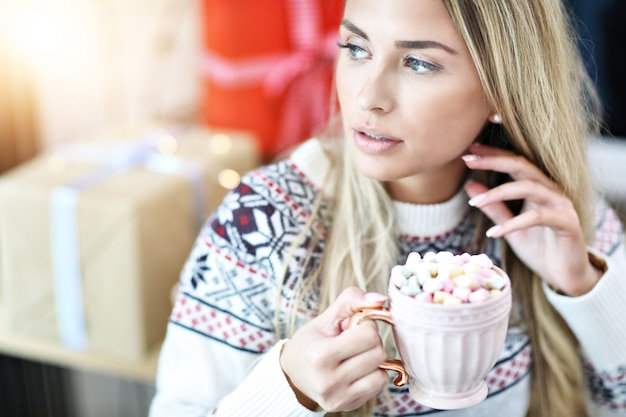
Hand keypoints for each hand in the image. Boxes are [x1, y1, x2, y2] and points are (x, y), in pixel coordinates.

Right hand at [279, 287, 388, 411]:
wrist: (293, 375)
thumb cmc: (310, 342)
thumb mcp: (325, 318)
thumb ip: (352, 300)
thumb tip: (381, 300)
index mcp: (321, 355)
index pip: (368, 335)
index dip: (365, 324)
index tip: (352, 326)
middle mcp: (329, 381)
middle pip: (378, 353)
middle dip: (371, 341)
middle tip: (353, 341)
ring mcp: (339, 397)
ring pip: (381, 372)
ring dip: (373, 360)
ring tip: (355, 356)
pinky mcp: (347, 406)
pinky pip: (378, 386)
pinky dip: (373, 374)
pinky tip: (357, 370)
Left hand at [462, 143, 600, 295]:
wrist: (565, 276)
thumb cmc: (539, 249)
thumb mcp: (509, 227)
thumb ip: (493, 207)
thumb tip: (469, 185)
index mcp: (538, 187)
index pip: (514, 163)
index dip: (492, 155)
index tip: (468, 151)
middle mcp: (551, 190)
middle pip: (522, 166)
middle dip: (493, 161)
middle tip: (468, 160)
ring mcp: (561, 205)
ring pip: (529, 187)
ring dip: (498, 193)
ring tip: (473, 202)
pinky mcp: (567, 223)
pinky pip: (537, 217)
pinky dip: (513, 224)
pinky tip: (493, 233)